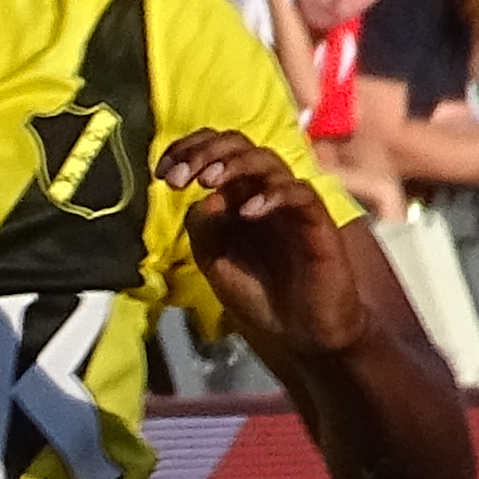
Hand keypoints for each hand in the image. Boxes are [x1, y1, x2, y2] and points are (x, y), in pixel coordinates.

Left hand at [158, 124, 359, 358]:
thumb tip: (203, 196)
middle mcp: (262, 190)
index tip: (161, 172)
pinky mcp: (317, 221)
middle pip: (239, 144)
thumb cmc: (258, 295)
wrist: (297, 334)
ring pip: (267, 160)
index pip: (215, 152)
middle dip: (203, 152)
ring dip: (233, 165)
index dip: (187, 150)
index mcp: (236, 195)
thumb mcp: (213, 260)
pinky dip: (271, 196)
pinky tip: (247, 212)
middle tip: (177, 179)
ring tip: (207, 182)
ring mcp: (290, 203)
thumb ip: (203, 225)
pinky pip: (298, 193)